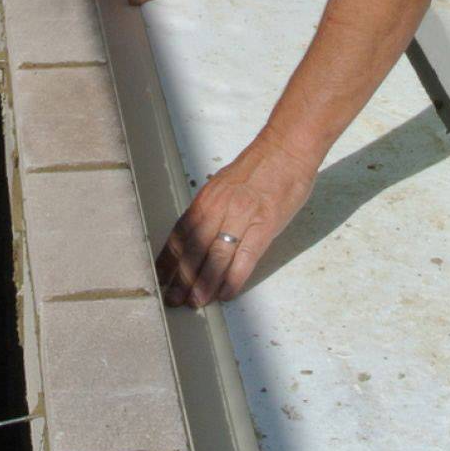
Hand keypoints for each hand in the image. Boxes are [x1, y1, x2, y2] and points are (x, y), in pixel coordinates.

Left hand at [157, 131, 317, 306]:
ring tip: (196, 302)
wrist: (288, 148)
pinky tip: (227, 293)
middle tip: (174, 299)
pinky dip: (233, 280)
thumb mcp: (225, 184)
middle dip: (182, 278)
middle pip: (194, 249)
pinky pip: (245, 259)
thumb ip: (212, 208)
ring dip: (204, 284)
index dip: (169, 259)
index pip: (181, 233)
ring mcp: (243, 216)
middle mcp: (220, 207)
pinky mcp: (265, 225)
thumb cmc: (260, 165)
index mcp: (208, 197)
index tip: (162, 278)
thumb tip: (198, 236)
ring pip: (216, 257)